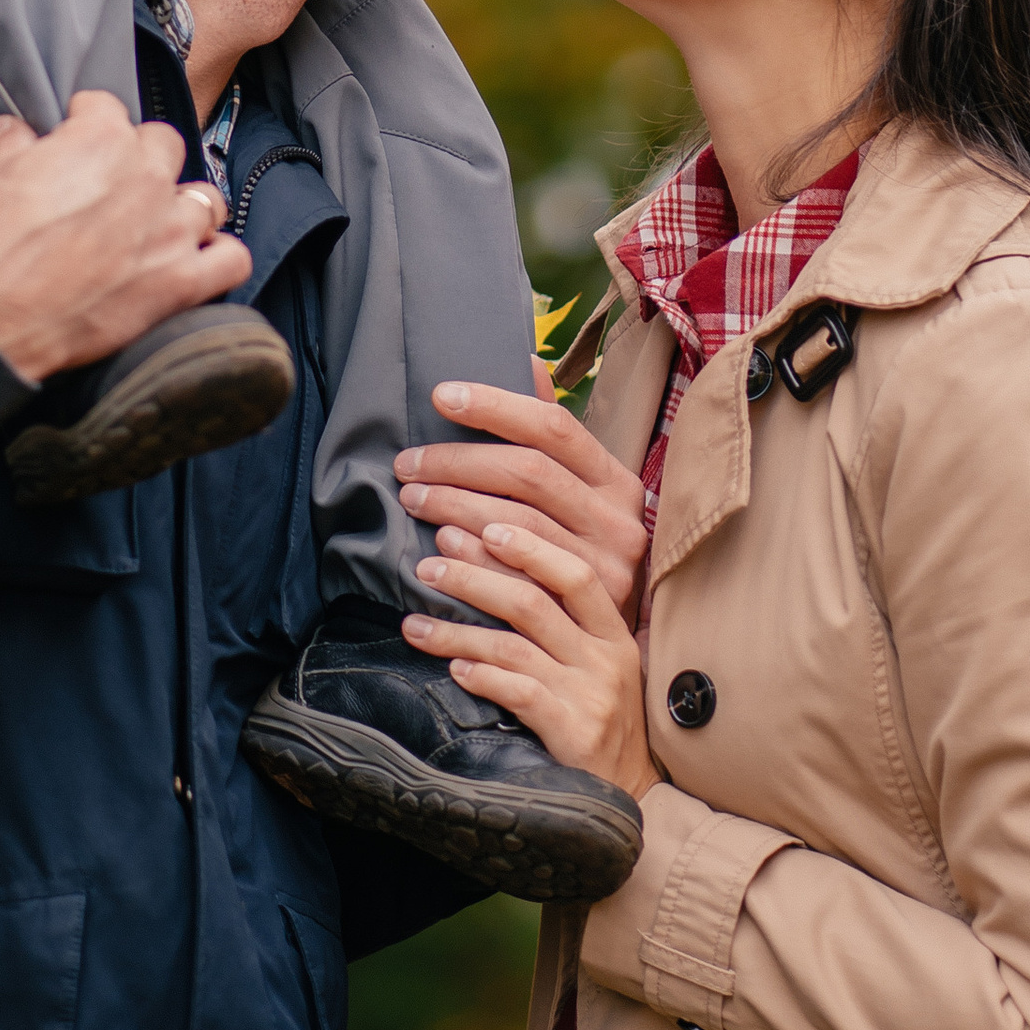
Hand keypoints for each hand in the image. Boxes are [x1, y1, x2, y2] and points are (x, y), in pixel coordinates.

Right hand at [0, 92, 246, 385]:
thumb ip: (14, 145)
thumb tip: (14, 131)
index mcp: (101, 140)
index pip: (108, 108)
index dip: (88, 124)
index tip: (78, 139)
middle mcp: (145, 177)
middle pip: (165, 146)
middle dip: (141, 160)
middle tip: (114, 186)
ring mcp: (169, 230)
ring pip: (205, 199)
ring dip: (185, 208)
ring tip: (158, 225)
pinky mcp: (181, 282)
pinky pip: (232, 260)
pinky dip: (220, 259)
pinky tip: (197, 263)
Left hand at [395, 383, 647, 624]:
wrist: (614, 668)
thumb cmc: (586, 560)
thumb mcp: (585, 499)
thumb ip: (555, 439)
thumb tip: (527, 361)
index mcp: (618, 486)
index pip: (554, 429)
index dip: (495, 407)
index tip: (440, 397)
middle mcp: (620, 529)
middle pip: (526, 478)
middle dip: (457, 466)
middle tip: (408, 468)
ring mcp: (609, 581)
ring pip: (515, 536)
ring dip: (454, 519)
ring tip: (415, 511)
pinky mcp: (585, 631)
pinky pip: (511, 602)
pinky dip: (466, 588)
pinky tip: (431, 581)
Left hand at [401, 510, 656, 798]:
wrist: (630, 797)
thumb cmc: (602, 723)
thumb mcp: (601, 667)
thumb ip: (566, 627)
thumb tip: (495, 574)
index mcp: (614, 634)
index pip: (575, 574)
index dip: (529, 547)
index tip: (483, 526)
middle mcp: (606, 658)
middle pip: (533, 601)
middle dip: (474, 576)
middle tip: (429, 565)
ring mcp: (591, 695)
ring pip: (513, 646)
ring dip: (457, 631)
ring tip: (414, 624)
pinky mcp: (573, 732)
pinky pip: (518, 693)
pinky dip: (480, 677)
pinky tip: (453, 671)